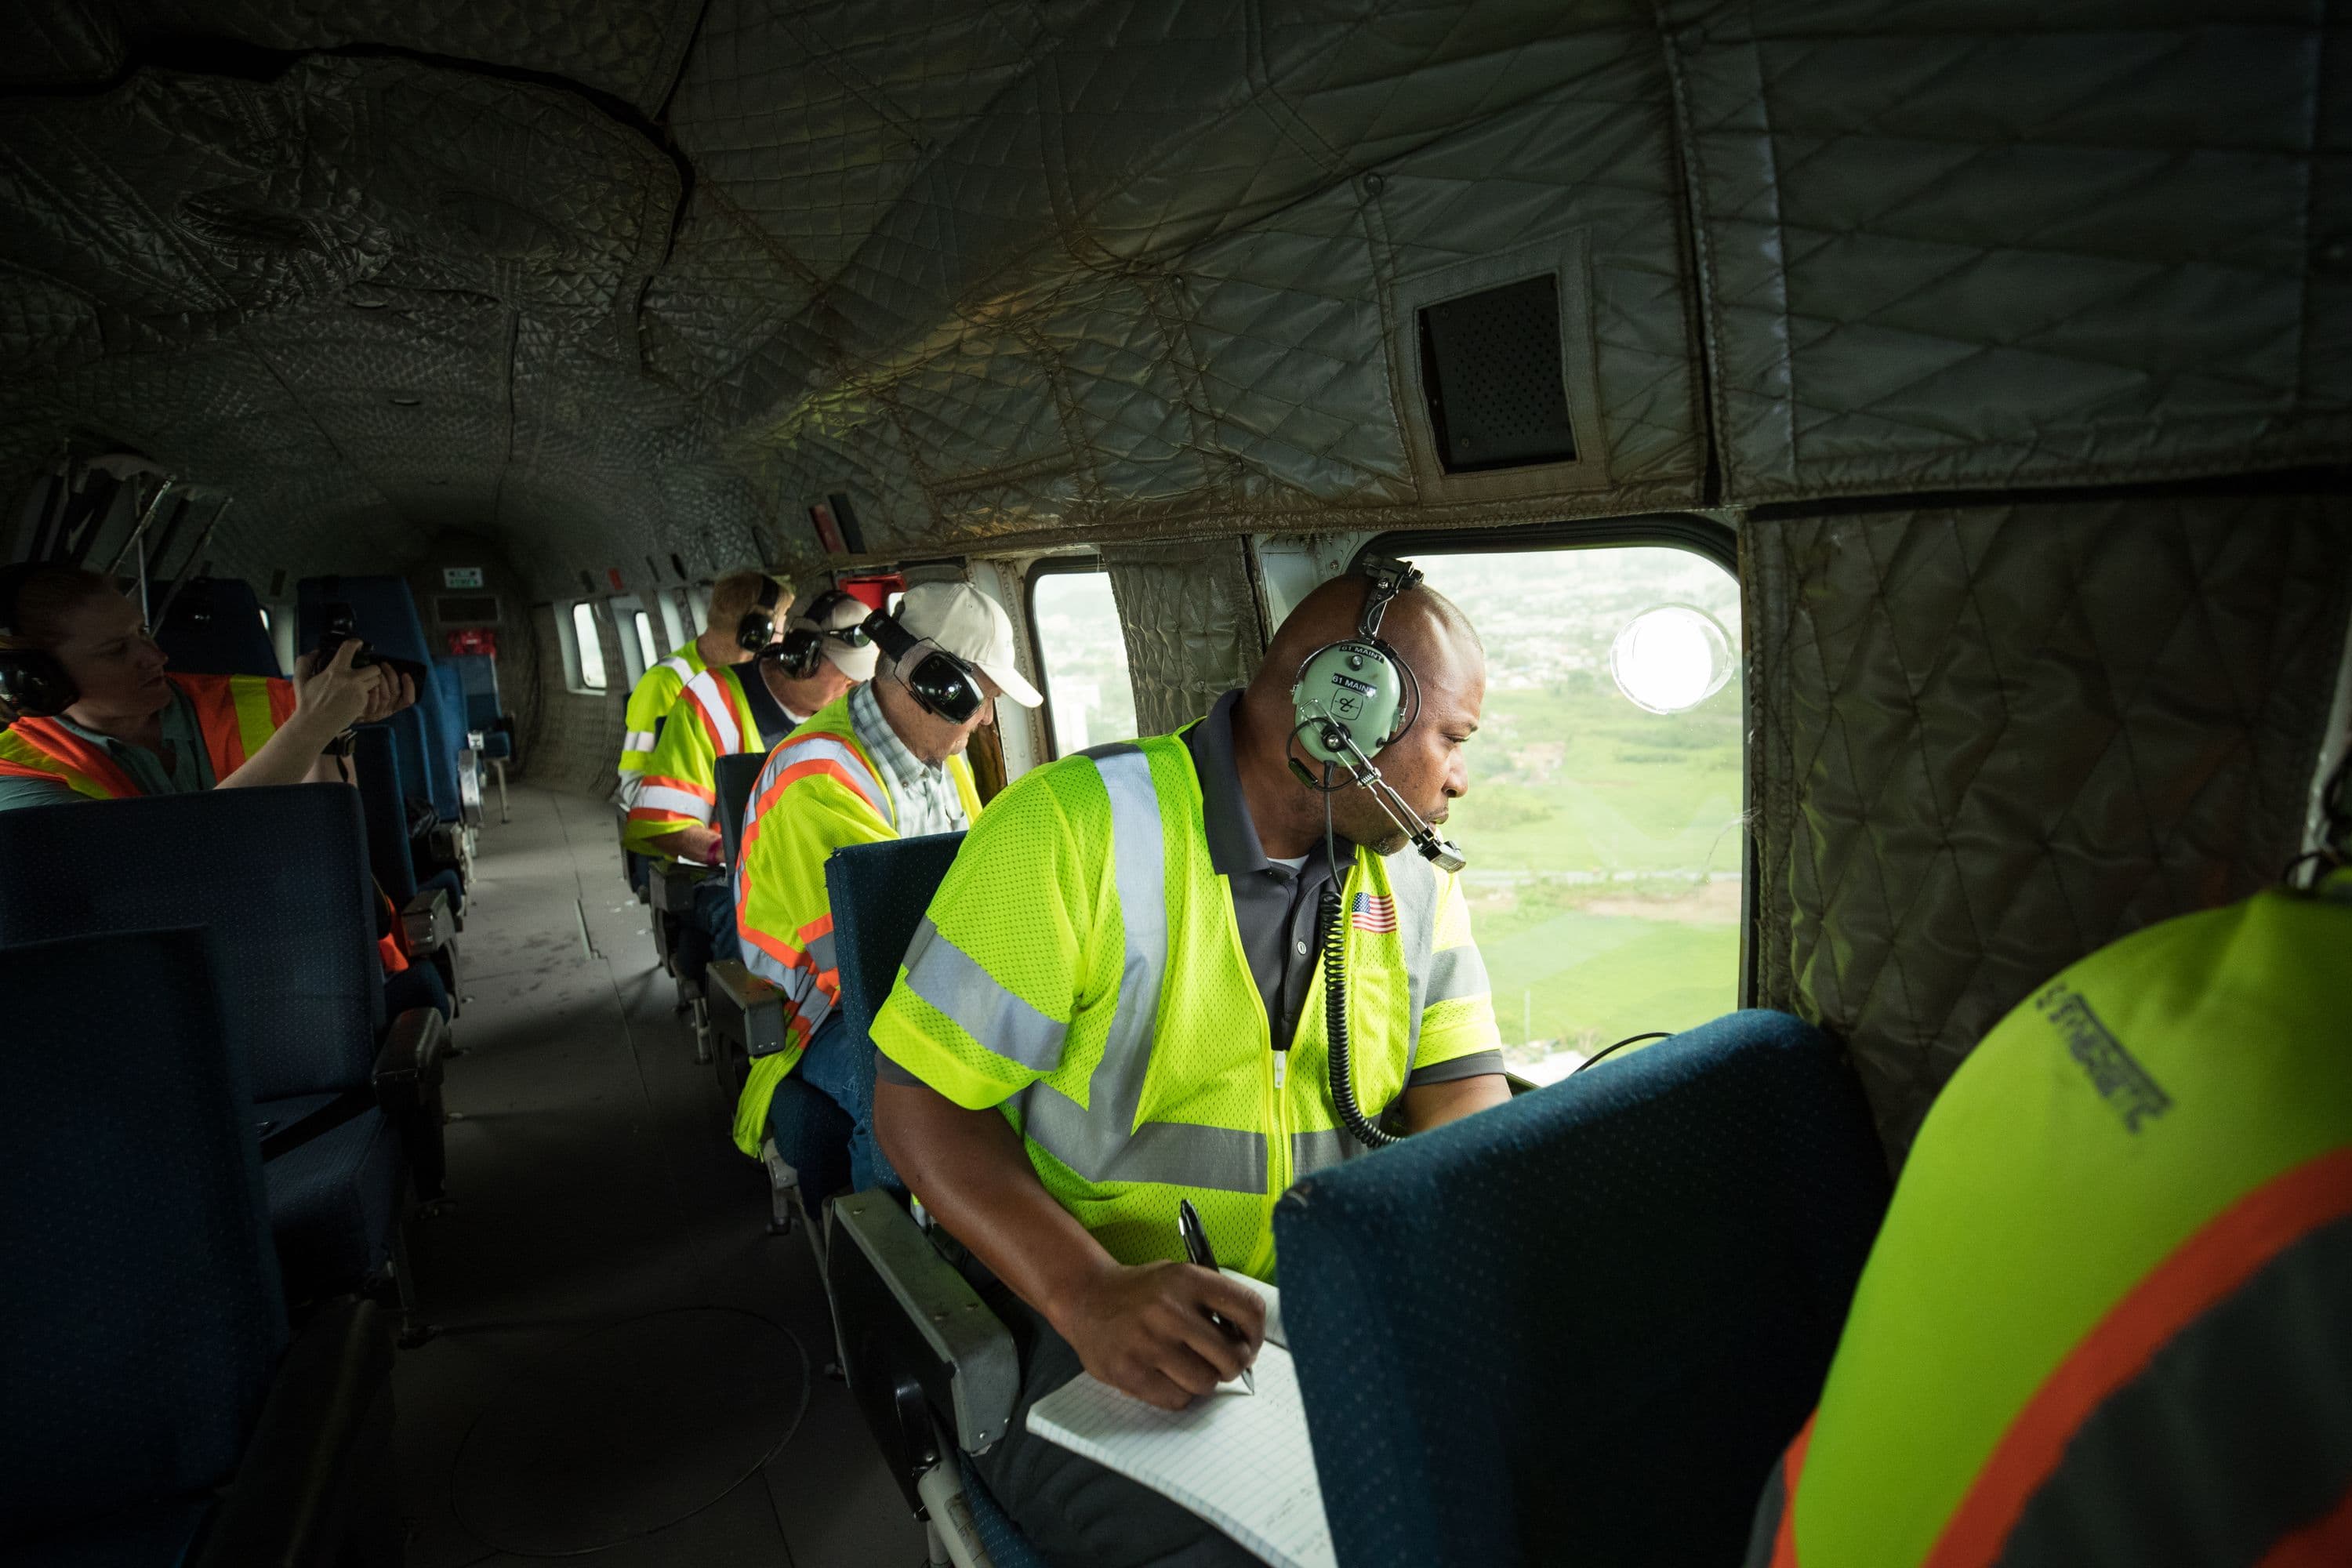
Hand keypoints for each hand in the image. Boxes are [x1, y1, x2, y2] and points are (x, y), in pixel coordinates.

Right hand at [290, 639, 374, 733]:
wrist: (315, 724)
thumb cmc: (307, 703)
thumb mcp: (300, 679)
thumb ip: (305, 661)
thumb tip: (315, 652)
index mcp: (335, 671)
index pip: (349, 648)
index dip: (355, 643)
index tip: (357, 644)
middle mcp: (350, 680)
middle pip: (373, 667)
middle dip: (370, 668)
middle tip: (363, 671)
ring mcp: (358, 692)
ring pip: (375, 681)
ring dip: (370, 681)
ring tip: (359, 684)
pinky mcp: (362, 703)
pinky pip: (370, 694)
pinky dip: (365, 694)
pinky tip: (354, 698)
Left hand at [356, 665, 414, 724]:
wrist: (344, 709)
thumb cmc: (362, 695)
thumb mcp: (378, 690)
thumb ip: (386, 682)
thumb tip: (389, 666)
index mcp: (394, 706)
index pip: (408, 700)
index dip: (409, 687)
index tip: (405, 674)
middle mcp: (387, 711)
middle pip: (396, 693)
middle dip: (392, 676)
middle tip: (384, 665)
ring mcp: (377, 713)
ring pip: (386, 697)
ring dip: (382, 682)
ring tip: (376, 671)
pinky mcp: (366, 714)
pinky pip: (373, 704)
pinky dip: (374, 694)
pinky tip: (370, 686)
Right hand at [1053, 1261, 1264, 1409]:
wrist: (1086, 1297)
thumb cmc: (1141, 1293)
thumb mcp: (1179, 1277)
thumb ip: (1214, 1302)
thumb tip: (1249, 1344)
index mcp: (1188, 1279)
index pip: (1249, 1309)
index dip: (1258, 1333)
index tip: (1250, 1342)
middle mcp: (1169, 1310)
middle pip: (1233, 1356)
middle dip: (1233, 1365)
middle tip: (1221, 1362)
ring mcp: (1148, 1343)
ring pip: (1206, 1382)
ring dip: (1203, 1380)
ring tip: (1187, 1366)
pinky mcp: (1129, 1372)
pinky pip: (1177, 1399)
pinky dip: (1178, 1393)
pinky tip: (1165, 1375)